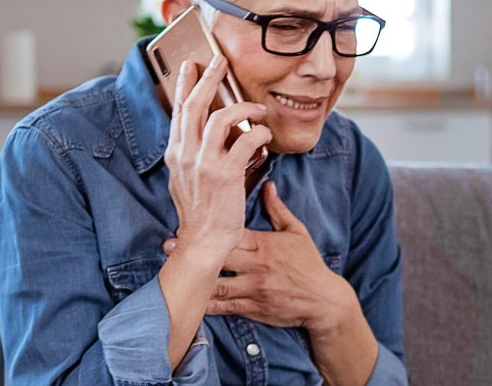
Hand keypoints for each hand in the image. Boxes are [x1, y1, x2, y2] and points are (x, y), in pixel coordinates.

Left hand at [163, 182, 357, 331]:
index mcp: (264, 244)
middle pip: (220, 256)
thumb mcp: (297, 232)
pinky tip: (190, 299)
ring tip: (173, 271)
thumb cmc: (309, 264)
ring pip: (218, 284)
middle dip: (195, 250)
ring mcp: (253, 289)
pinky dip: (206, 304)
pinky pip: (225, 307)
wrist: (324, 301)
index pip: (233, 231)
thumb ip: (277, 210)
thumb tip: (267, 184)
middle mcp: (256, 266)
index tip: (188, 221)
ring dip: (195, 277)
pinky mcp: (252, 308)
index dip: (210, 226)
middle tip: (168, 244)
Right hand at [164, 55, 272, 261]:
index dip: (184, 85)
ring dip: (242, 107)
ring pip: (219, 118)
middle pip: (194, 105)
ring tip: (258, 107)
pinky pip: (245, 140)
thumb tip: (206, 132)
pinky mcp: (225, 173)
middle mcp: (185, 154)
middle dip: (208, 78)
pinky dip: (258, 133)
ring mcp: (203, 163)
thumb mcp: (185, 178)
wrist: (202, 242)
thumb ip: (191, 154)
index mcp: (175, 153)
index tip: (191, 66)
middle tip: (220, 61)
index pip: (178, 111)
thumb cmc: (199, 212)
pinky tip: (265, 134)